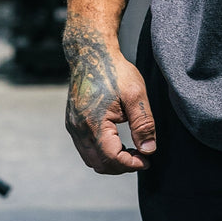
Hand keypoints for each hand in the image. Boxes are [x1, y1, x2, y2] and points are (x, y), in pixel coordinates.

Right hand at [63, 15, 156, 172]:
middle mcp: (78, 129)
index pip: (112, 158)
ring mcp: (73, 127)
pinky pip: (86, 149)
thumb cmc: (115, 71)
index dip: (131, 164)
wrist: (92, 54)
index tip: (147, 161)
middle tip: (142, 158)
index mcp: (94, 123)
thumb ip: (143, 123)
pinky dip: (102, 153)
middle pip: (99, 164)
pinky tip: (118, 143)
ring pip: (91, 159)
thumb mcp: (136, 94)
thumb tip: (148, 150)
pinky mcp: (72, 123)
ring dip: (112, 161)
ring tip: (132, 152)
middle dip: (122, 166)